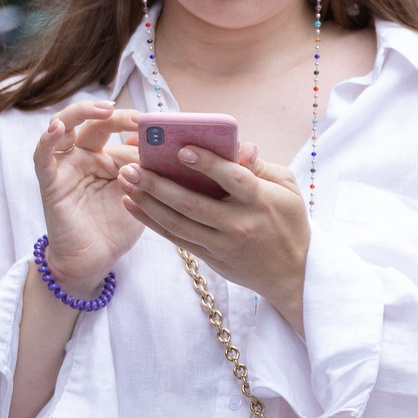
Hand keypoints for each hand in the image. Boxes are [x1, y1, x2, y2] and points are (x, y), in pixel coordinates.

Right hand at [33, 102, 143, 291]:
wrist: (94, 261)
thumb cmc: (115, 230)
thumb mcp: (140, 195)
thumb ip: (147, 171)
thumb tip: (161, 144)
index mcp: (105, 158)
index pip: (118, 132)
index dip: (137, 128)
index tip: (161, 127)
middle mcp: (83, 157)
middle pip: (93, 123)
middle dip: (115, 115)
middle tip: (139, 118)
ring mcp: (65, 167)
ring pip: (63, 127)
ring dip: (80, 113)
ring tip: (101, 110)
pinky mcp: (50, 182)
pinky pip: (43, 157)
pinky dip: (46, 140)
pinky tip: (56, 129)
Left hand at [117, 141, 311, 328]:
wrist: (293, 272)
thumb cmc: (289, 221)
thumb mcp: (287, 188)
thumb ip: (259, 166)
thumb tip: (238, 145)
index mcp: (260, 200)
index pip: (232, 178)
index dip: (207, 164)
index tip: (181, 149)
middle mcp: (239, 223)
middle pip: (192, 203)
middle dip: (157, 184)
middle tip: (131, 166)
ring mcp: (222, 243)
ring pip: (177, 223)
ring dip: (146, 201)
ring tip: (124, 180)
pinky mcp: (210, 257)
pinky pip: (175, 238)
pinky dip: (151, 221)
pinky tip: (131, 204)